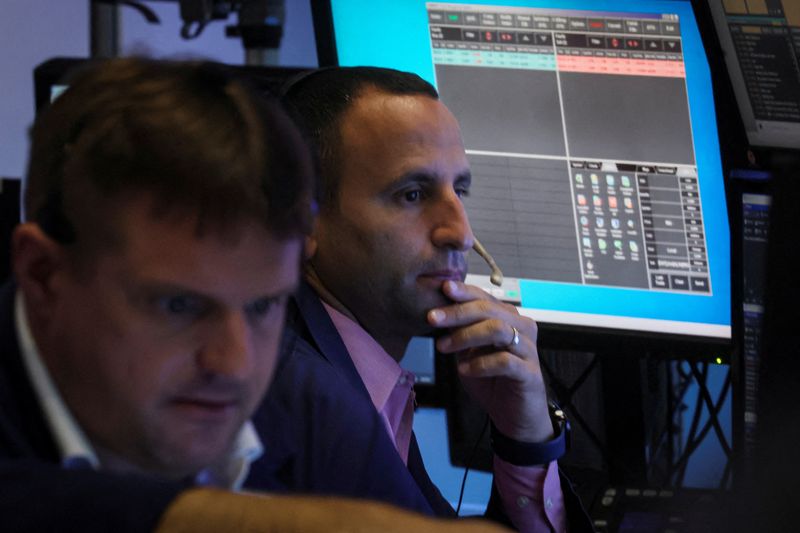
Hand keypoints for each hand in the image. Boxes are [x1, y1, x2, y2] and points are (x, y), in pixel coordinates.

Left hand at [428, 280, 552, 442]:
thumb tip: (438, 313)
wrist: (514, 415)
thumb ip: (460, 333)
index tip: (443, 288)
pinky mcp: (530, 373)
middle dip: (457, 312)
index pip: (485, 298)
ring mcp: (528, 350)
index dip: (464, 292)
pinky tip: (465, 369)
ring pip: (497, 330)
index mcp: (509, 319)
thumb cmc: (492, 380)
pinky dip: (480, 364)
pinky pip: (505, 361)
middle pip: (489, 310)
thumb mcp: (470, 352)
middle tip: (432, 318)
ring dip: (466, 336)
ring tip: (444, 348)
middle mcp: (522, 329)